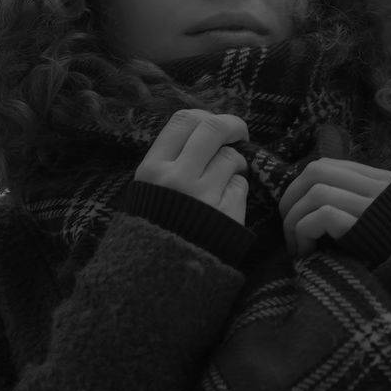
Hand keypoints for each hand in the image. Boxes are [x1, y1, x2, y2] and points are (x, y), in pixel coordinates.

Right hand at [134, 109, 251, 225]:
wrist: (160, 274)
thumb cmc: (157, 225)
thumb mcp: (148, 189)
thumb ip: (171, 158)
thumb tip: (205, 126)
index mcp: (152, 168)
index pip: (183, 120)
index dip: (206, 116)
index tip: (216, 123)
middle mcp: (177, 178)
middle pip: (213, 129)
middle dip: (233, 126)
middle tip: (240, 133)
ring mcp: (203, 197)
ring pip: (232, 158)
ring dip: (235, 165)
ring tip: (224, 180)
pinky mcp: (226, 216)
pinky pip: (241, 187)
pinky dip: (237, 190)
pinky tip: (224, 203)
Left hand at [278, 158, 390, 256]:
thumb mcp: (377, 218)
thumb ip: (354, 200)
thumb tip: (309, 197)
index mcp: (380, 180)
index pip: (327, 165)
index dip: (300, 185)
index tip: (294, 210)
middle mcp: (378, 186)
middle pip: (316, 170)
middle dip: (291, 197)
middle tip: (287, 226)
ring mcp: (373, 205)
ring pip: (316, 192)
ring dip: (294, 220)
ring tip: (297, 246)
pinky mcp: (365, 226)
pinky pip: (323, 215)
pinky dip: (304, 232)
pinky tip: (306, 253)